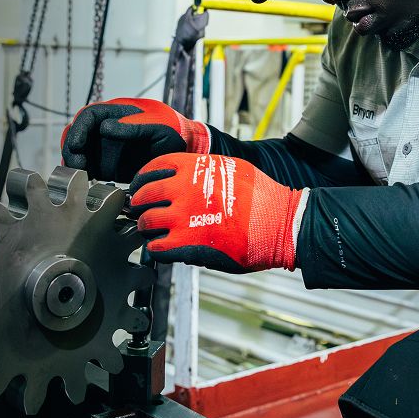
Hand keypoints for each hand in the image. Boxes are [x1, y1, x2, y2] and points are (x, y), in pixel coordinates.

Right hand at [61, 98, 209, 181]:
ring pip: (78, 154)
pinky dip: (82, 177)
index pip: (88, 116)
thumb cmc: (173, 132)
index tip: (77, 145)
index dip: (78, 130)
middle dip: (71, 150)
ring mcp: (104, 148)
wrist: (184, 151)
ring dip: (74, 165)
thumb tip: (105, 127)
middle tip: (77, 167)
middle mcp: (105, 130)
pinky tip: (86, 186)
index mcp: (115, 113)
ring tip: (80, 179)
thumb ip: (133, 127)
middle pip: (76, 135)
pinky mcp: (106, 166)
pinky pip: (87, 170)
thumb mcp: (157, 127)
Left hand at [128, 153, 306, 272]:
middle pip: (144, 196)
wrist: (280, 223)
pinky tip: (163, 248)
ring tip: (151, 232)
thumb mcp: (231, 168)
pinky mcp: (189, 244)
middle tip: (140, 212)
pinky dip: (156, 249)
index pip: (152, 168)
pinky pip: (158, 248)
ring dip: (146, 229)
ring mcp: (184, 218)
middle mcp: (184, 190)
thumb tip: (189, 175)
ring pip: (147, 223)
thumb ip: (204, 170)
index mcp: (194, 168)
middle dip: (138, 205)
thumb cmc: (263, 197)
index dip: (143, 180)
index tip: (142, 187)